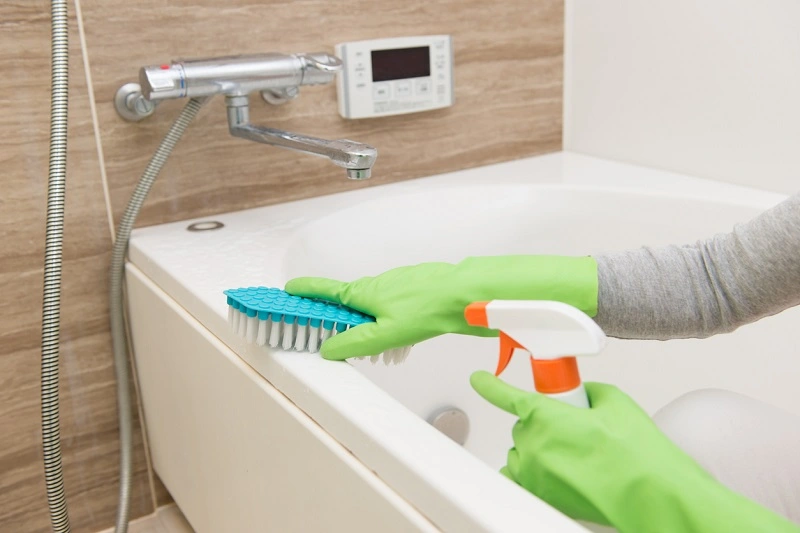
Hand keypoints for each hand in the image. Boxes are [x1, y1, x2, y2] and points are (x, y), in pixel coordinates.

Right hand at [284, 255, 597, 358]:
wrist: (469, 294)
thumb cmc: (429, 308)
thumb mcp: (386, 333)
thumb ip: (355, 343)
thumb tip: (328, 350)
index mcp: (365, 292)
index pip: (325, 290)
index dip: (304, 292)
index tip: (287, 290)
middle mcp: (379, 285)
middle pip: (349, 300)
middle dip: (339, 317)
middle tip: (332, 335)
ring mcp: (400, 285)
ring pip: (375, 304)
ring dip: (368, 322)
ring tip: (375, 346)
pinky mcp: (418, 290)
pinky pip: (395, 305)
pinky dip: (391, 320)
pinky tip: (404, 336)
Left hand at [470, 371, 799, 531]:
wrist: (650, 493)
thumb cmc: (635, 452)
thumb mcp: (613, 402)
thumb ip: (588, 391)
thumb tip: (582, 395)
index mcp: (544, 414)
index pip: (505, 394)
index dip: (490, 385)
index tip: (480, 379)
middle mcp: (532, 442)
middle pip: (525, 424)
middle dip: (544, 423)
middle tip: (576, 431)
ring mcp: (532, 471)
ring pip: (524, 450)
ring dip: (540, 448)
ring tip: (576, 455)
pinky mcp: (539, 493)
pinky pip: (522, 476)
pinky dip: (533, 471)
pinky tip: (555, 471)